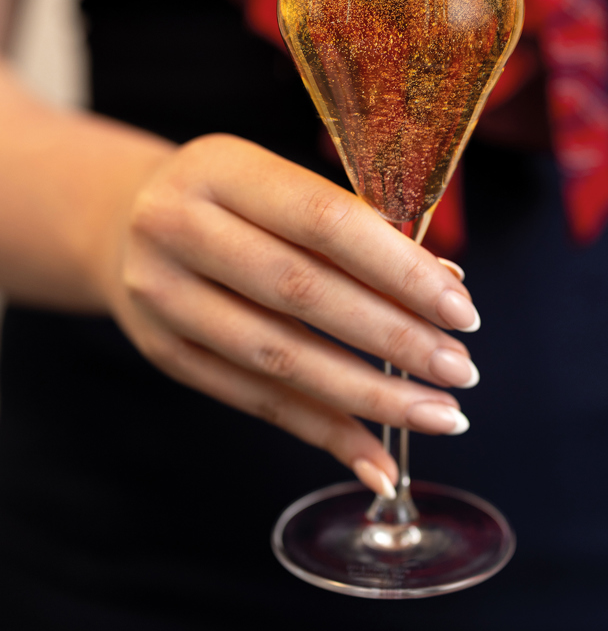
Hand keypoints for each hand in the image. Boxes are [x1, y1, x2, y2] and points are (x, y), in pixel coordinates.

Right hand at [106, 134, 480, 497]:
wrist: (123, 224)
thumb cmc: (229, 198)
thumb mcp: (276, 185)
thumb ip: (351, 226)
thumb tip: (445, 284)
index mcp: (221, 170)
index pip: (324, 220)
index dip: (399, 268)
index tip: (461, 309)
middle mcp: (181, 230)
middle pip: (303, 293)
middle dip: (394, 338)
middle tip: (460, 370)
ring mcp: (165, 296)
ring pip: (280, 358)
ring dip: (369, 396)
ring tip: (439, 414)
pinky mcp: (167, 354)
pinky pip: (255, 401)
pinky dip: (323, 433)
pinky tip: (376, 459)